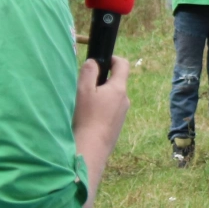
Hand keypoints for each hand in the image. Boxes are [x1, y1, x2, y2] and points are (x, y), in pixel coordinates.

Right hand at [73, 56, 130, 207]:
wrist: (92, 148)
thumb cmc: (86, 118)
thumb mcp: (83, 90)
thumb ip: (88, 72)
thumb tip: (93, 62)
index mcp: (119, 89)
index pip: (123, 65)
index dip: (113, 59)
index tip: (102, 61)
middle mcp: (125, 100)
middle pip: (116, 82)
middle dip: (102, 80)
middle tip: (85, 86)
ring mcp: (122, 114)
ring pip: (112, 98)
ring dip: (101, 97)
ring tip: (84, 105)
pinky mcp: (117, 126)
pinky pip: (110, 111)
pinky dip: (101, 110)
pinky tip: (88, 118)